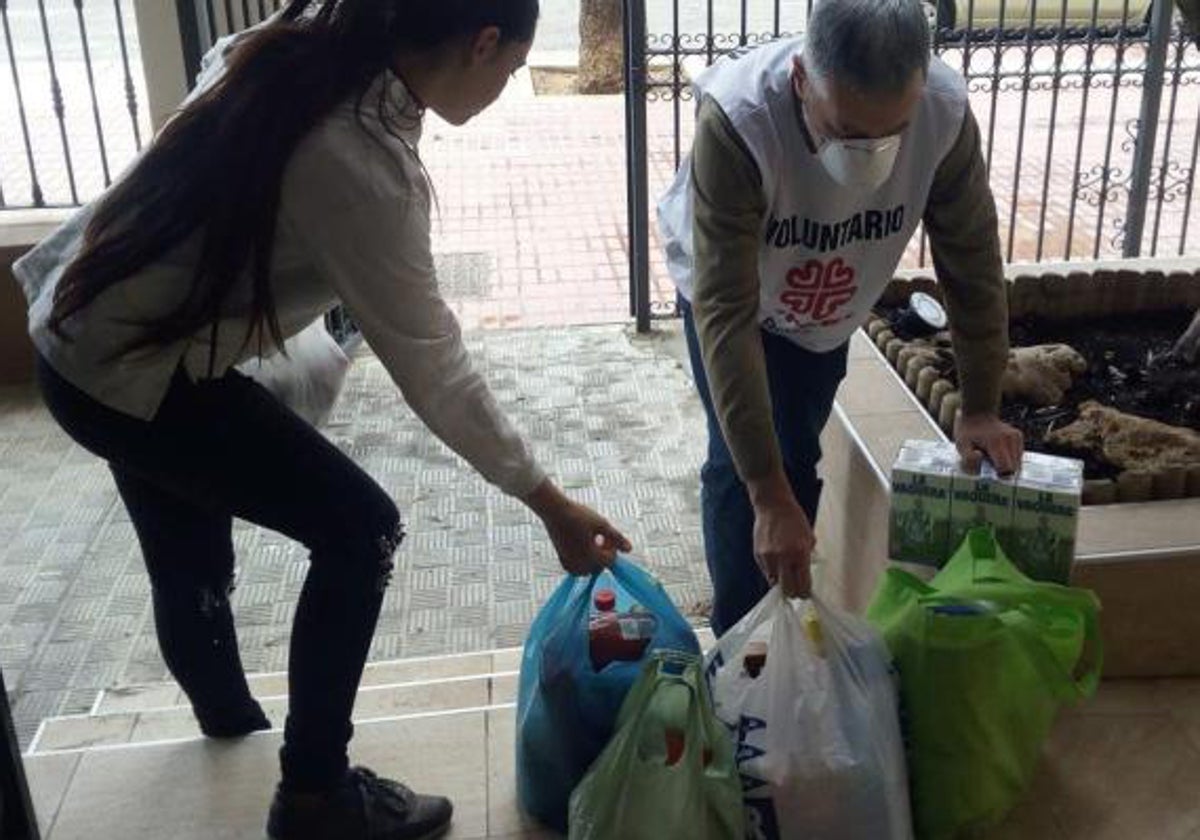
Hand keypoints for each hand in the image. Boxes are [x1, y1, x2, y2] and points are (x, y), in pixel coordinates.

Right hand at [523, 479, 631, 575]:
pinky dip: (583, 560)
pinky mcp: (562, 560)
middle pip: (600, 566)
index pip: (610, 561)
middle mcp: (579, 564)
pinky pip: (577, 568)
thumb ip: (616, 538)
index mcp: (590, 556)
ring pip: (589, 569)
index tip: (606, 534)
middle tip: (599, 536)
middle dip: (603, 554)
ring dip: (594, 558)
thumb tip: (630, 550)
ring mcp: (569, 563)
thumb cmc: (579, 515)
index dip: (612, 548)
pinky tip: (582, 545)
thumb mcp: (602, 524)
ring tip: (591, 541)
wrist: (554, 510)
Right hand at [748, 471, 813, 598]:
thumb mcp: (808, 538)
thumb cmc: (794, 519)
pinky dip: (772, 571)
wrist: (773, 506)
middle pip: (788, 590)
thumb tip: (804, 577)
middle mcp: (783, 558)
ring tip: (785, 570)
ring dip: (781, 581)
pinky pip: (766, 572)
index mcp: (800, 553)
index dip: (805, 593)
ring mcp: (769, 557)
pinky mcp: (758, 555)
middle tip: (796, 589)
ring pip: (774, 583)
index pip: (803, 585)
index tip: (806, 593)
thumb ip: (806, 559)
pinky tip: (776, 560)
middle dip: (793, 592)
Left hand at [954, 412, 1023, 475]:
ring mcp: (1016, 437)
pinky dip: (1010, 457)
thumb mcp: (961, 445)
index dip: (998, 474)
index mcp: (996, 443)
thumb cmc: (967, 431)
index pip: (1006, 468)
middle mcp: (1009, 439)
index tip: (990, 472)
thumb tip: (981, 459)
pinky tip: (999, 451)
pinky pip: (1018, 455)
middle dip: (1003, 470)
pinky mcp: (1018, 436)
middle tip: (990, 463)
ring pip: (1018, 462)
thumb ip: (968, 458)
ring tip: (993, 455)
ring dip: (1007, 464)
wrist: (976, 413)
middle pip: (1014, 467)